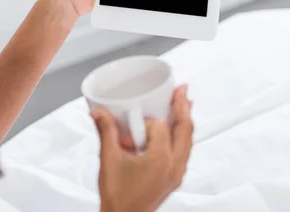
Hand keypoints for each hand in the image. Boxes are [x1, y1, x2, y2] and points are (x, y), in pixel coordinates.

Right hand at [92, 86, 193, 211]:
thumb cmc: (119, 198)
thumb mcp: (108, 159)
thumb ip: (105, 131)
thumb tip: (99, 113)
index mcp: (160, 159)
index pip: (159, 126)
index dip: (146, 121)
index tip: (133, 123)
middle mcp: (174, 165)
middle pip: (186, 128)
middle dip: (183, 106)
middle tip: (181, 90)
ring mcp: (177, 173)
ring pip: (189, 140)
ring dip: (186, 121)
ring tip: (184, 105)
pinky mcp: (175, 178)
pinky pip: (185, 151)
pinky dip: (183, 137)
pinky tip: (178, 131)